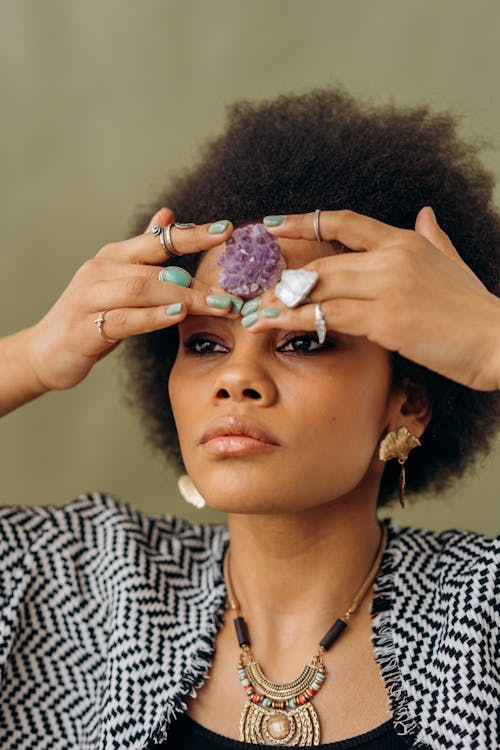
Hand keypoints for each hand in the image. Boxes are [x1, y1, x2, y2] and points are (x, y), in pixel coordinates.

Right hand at [27, 208, 236, 390]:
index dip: (193, 233)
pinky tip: (177, 314)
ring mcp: (90, 296)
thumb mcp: (119, 280)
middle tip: (232, 292)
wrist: (47, 351)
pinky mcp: (85, 326)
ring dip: (184, 297)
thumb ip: (145, 251)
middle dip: (198, 278)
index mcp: (114, 256)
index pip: (158, 239)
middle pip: (156, 266)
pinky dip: (153, 316)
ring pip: (143, 290)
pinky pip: (124, 318)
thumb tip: (168, 216)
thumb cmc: (92, 315)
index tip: (227, 230)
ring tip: (216, 306)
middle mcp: (100, 270)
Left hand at [250, 208, 499, 390]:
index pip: (343, 222)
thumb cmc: (474, 308)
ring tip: (253, 312)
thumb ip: (434, 236)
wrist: (499, 339)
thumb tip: (425, 212)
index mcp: (404, 241)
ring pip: (317, 287)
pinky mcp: (386, 318)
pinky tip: (275, 324)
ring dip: (280, 301)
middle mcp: (391, 257)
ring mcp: (387, 286)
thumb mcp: (452, 262)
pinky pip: (329, 316)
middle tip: (254, 290)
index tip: (272, 226)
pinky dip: (296, 319)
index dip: (303, 221)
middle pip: (321, 262)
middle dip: (282, 278)